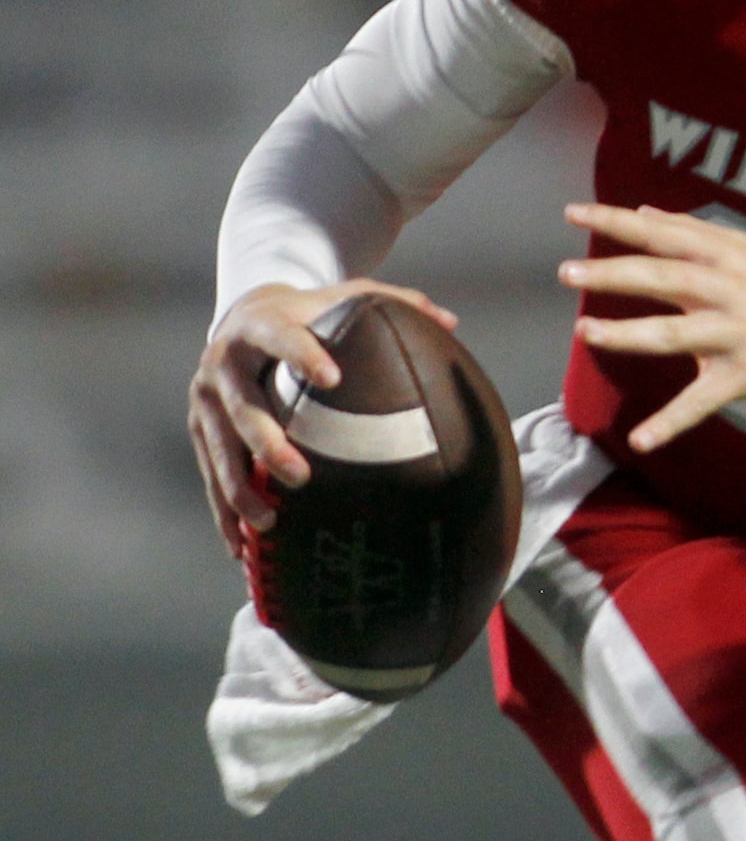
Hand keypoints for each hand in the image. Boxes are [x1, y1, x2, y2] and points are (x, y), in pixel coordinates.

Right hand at [187, 280, 457, 558]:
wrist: (244, 315)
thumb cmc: (312, 312)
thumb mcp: (348, 296)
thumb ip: (396, 303)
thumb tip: (451, 323)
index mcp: (262, 323)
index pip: (281, 337)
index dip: (303, 354)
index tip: (332, 378)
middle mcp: (225, 359)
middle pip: (244, 406)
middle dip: (268, 443)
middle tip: (300, 476)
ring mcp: (206, 396)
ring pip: (221, 447)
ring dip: (240, 487)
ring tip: (270, 522)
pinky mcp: (199, 425)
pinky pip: (211, 470)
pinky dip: (224, 507)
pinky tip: (241, 544)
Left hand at [559, 203, 745, 454]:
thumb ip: (695, 232)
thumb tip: (644, 213)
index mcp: (726, 256)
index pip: (664, 233)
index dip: (618, 221)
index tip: (574, 213)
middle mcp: (729, 290)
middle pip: (663, 277)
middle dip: (613, 274)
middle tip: (567, 272)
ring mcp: (735, 334)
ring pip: (673, 334)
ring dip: (627, 334)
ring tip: (585, 333)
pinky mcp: (743, 376)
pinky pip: (700, 401)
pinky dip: (671, 422)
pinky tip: (640, 438)